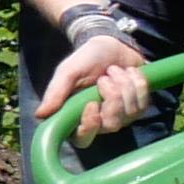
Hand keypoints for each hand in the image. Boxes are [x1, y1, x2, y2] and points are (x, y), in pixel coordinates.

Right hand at [34, 32, 157, 144]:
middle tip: (104, 78)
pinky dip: (137, 83)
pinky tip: (129, 73)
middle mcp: (100, 121)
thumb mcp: (68, 72)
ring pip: (130, 113)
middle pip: (111, 125)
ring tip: (115, 71)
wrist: (111, 44)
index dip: (90, 126)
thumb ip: (56, 93)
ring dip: (124, 86)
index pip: (83, 139)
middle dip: (112, 98)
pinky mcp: (139, 106)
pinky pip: (144, 103)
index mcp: (78, 116)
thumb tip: (40, 115)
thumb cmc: (86, 59)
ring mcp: (122, 115)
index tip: (91, 103)